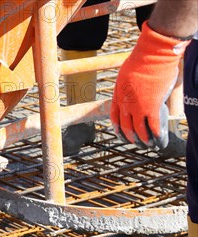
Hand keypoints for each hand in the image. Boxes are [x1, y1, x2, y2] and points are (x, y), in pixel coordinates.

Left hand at [111, 22, 188, 148]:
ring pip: (138, 129)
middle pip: (126, 126)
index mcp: (118, 96)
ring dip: (144, 139)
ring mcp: (138, 106)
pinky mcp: (152, 106)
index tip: (120, 134)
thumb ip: (128, 85)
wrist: (152, 56)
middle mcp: (125, 104)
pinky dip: (155, 134)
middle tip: (135, 143)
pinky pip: (152, 125)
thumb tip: (132, 88)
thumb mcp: (126, 74)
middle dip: (130, 137)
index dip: (117, 128)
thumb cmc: (141, 60)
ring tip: (148, 144)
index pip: (114, 117)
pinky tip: (158, 138)